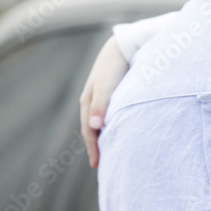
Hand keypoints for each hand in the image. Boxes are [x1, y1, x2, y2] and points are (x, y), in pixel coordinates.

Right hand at [79, 35, 128, 167]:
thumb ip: (101, 105)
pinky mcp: (109, 93)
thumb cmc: (114, 66)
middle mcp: (91, 101)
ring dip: (101, 136)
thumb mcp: (106, 85)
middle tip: (100, 164)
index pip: (88, 130)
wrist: (122, 46)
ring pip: (98, 122)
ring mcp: (99, 97)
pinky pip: (106, 114)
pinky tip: (115, 130)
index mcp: (87, 102)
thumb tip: (94, 126)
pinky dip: (108, 126)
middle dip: (94, 145)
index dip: (92, 148)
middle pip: (91, 128)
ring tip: (107, 151)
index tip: (97, 164)